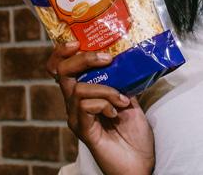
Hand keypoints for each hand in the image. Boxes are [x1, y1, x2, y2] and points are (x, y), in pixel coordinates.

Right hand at [47, 42, 154, 174]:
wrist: (141, 161)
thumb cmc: (134, 131)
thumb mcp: (130, 95)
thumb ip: (123, 78)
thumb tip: (125, 56)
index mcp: (84, 92)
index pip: (61, 68)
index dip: (62, 52)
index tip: (76, 42)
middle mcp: (75, 104)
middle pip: (63, 72)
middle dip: (83, 59)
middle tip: (106, 59)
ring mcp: (77, 117)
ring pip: (78, 89)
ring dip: (106, 88)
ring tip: (122, 99)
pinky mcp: (83, 130)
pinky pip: (85, 106)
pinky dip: (104, 103)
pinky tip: (117, 110)